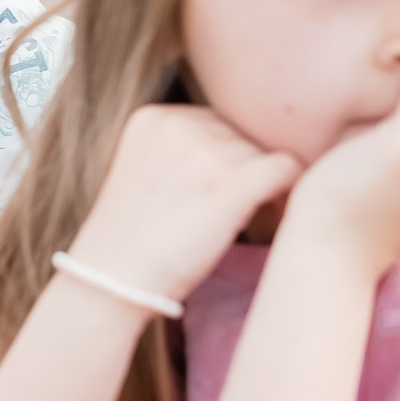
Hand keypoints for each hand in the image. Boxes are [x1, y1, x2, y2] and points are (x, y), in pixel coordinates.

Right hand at [63, 106, 303, 308]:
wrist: (111, 282)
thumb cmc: (131, 244)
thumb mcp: (145, 176)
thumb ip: (182, 153)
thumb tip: (243, 153)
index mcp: (154, 118)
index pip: (217, 123)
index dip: (228, 158)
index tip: (228, 192)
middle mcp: (179, 124)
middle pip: (242, 136)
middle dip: (246, 172)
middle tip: (243, 212)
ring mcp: (206, 152)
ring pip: (265, 154)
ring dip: (264, 188)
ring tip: (250, 223)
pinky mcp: (232, 184)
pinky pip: (288, 169)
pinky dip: (288, 195)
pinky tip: (275, 219)